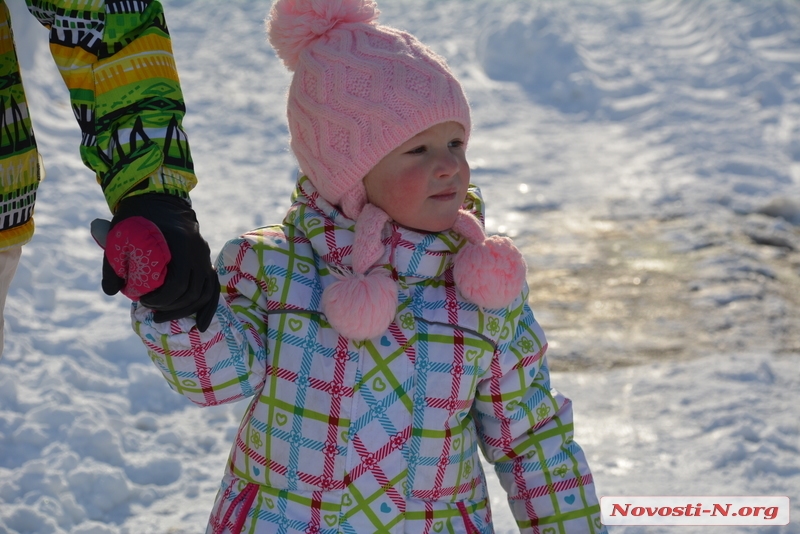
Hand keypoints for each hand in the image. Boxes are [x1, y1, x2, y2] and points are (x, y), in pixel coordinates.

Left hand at [98, 194, 219, 330]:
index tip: (143, 301)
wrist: (159, 198)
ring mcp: (205, 256)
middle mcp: (198, 251)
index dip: (161, 299)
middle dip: (171, 308)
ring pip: (204, 293)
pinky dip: (207, 309)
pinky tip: (200, 326)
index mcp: (180, 243)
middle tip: (150, 310)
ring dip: (185, 310)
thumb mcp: (118, 235)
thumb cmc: (136, 217)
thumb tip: (113, 292)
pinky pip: (212, 289)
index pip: (177, 283)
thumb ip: (113, 263)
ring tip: (163, 317)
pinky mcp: (205, 262)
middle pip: (192, 292)